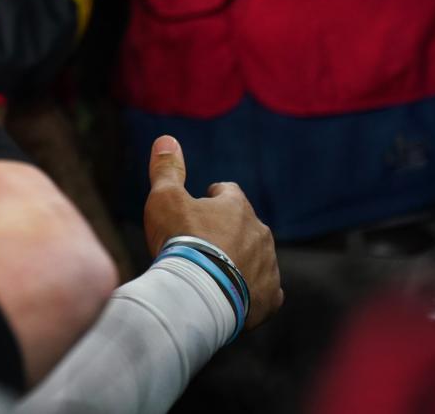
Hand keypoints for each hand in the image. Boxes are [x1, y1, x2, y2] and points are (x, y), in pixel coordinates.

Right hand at [143, 135, 282, 328]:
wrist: (196, 293)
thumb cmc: (179, 241)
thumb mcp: (164, 198)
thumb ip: (167, 169)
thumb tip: (166, 138)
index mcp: (237, 206)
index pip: (228, 192)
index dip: (212, 197)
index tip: (200, 205)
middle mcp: (259, 233)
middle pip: (245, 225)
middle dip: (227, 230)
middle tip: (202, 243)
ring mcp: (268, 265)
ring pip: (256, 256)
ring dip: (239, 259)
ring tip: (214, 271)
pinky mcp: (269, 296)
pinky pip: (266, 289)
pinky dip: (252, 289)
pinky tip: (234, 294)